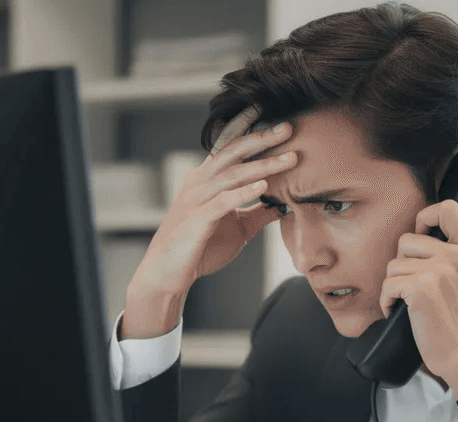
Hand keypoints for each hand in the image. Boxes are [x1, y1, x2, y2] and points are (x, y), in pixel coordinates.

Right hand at [122, 106, 296, 338]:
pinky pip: (223, 201)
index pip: (227, 147)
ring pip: (233, 175)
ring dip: (263, 166)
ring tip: (289, 159)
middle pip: (233, 154)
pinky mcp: (197, 220)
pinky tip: (264, 186)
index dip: (246, 127)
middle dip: (262, 139)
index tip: (268, 111)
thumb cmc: (199, 248)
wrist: (167, 273)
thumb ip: (257, 214)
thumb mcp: (237, 229)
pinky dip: (244, 192)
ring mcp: (196, 200)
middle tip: (289, 128)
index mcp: (206, 180)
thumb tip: (283, 205)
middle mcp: (199, 183)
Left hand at [379, 200, 457, 398]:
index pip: (448, 209)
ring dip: (394, 286)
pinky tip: (397, 312)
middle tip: (411, 287)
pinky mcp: (422, 287)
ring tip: (407, 304)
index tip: (420, 234)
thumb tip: (440, 239)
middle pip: (407, 240)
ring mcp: (441, 270)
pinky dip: (386, 301)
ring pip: (394, 264)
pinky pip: (388, 284)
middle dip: (402, 265)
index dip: (426, 216)